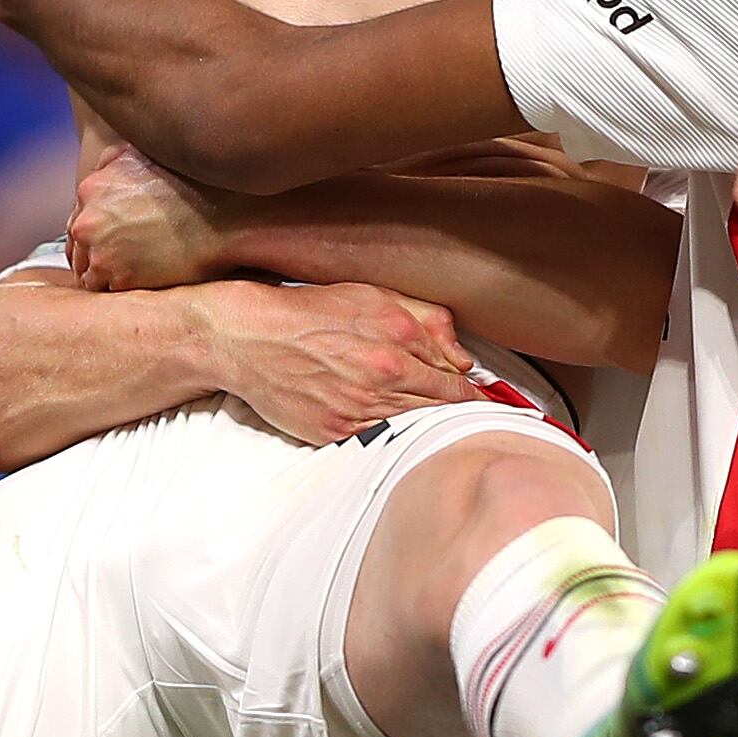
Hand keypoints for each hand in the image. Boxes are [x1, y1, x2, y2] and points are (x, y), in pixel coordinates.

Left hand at [68, 142, 236, 288]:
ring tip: (134, 274)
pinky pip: (108, 293)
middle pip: (78, 250)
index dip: (95, 234)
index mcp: (90, 190)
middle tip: (121, 261)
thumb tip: (101, 165)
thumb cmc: (194, 184)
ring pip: (90, 275)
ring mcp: (101, 253)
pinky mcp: (119, 280)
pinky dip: (122, 291)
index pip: (77, 221)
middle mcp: (88, 222)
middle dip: (96, 256)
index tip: (109, 242)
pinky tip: (142, 283)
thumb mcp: (146, 153)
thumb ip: (113, 159)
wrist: (227, 216)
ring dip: (107, 276)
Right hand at [198, 277, 479, 442]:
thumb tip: (462, 358)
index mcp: (397, 338)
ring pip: (413, 426)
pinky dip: (391, 437)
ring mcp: (359, 407)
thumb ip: (426, 321)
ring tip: (444, 431)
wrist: (251, 338)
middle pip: (440, 408)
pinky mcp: (335, 431)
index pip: (454, 381)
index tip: (486, 404)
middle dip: (460, 416)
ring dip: (430, 428)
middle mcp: (383, 374)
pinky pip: (377, 439)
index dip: (473, 395)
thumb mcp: (373, 296)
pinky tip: (399, 433)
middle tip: (477, 423)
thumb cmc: (310, 312)